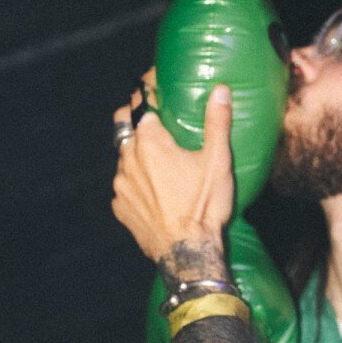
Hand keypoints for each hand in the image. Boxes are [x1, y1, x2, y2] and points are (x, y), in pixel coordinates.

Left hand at [112, 83, 233, 262]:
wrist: (187, 252)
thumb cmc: (203, 205)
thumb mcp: (217, 162)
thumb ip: (217, 122)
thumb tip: (220, 90)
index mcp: (150, 143)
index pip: (142, 108)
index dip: (149, 99)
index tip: (156, 94)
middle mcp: (128, 160)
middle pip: (126, 130)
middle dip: (137, 123)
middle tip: (154, 123)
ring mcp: (121, 186)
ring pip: (123, 159)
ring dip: (136, 155)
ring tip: (158, 162)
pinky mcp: (121, 208)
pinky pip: (124, 187)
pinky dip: (136, 183)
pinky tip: (153, 191)